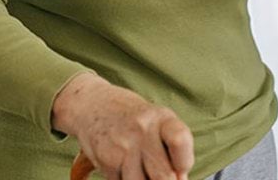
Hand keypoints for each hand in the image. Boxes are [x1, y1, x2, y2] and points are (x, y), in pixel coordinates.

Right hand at [53, 74, 193, 179]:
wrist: (93, 104)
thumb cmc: (135, 119)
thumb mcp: (158, 122)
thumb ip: (173, 149)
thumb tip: (180, 179)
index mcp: (163, 118)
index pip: (180, 140)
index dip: (184, 163)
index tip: (180, 170)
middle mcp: (143, 129)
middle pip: (164, 176)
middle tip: (156, 173)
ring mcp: (123, 144)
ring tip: (140, 169)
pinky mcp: (106, 159)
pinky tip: (124, 167)